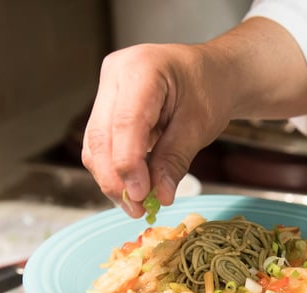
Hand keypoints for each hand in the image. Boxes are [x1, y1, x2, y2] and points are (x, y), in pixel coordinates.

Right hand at [82, 43, 231, 217]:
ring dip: (111, 180)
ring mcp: (107, 89)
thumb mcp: (199, 126)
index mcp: (142, 68)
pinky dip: (114, 170)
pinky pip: (101, 144)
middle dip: (115, 179)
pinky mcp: (106, 106)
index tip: (140, 196)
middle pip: (99, 136)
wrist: (212, 73)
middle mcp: (116, 74)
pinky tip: (133, 189)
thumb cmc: (209, 90)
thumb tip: (159, 196)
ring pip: (94, 144)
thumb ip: (175, 160)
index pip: (125, 123)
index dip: (128, 164)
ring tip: (136, 206)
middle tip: (136, 209)